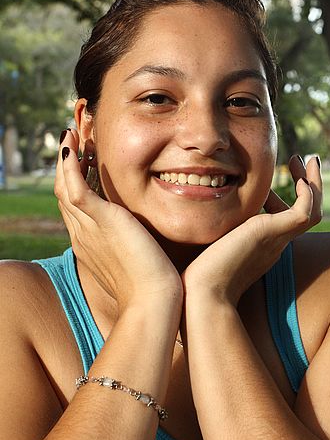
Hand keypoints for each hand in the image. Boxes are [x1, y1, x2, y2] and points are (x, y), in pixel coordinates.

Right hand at [54, 129, 182, 310]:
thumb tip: (152, 239)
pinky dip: (70, 165)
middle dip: (66, 166)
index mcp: (91, 245)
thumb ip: (139, 246)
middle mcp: (83, 235)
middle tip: (74, 141)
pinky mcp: (101, 222)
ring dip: (65, 159)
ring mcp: (89, 228)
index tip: (85, 162)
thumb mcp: (141, 261)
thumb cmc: (154, 288)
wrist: (154, 303)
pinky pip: (75, 188)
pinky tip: (72, 145)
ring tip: (71, 135)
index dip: (76, 183)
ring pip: (65, 187)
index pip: (77, 207)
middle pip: (65, 194)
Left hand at [182, 154, 321, 303]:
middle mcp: (276, 243)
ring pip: (312, 212)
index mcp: (264, 246)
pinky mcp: (274, 233)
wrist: (203, 291)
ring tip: (307, 158)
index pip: (284, 220)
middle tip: (299, 160)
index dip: (281, 198)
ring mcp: (278, 239)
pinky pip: (305, 213)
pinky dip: (308, 195)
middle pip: (307, 214)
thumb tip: (201, 210)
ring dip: (313, 184)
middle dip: (307, 185)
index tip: (268, 183)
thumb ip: (216, 229)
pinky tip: (301, 179)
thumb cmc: (200, 273)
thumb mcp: (212, 242)